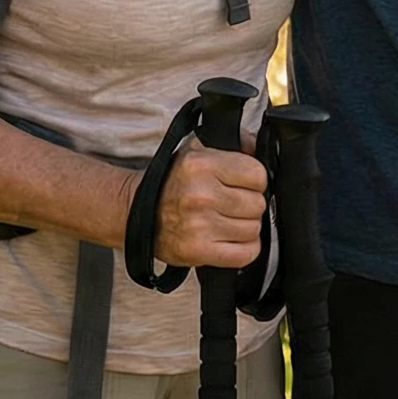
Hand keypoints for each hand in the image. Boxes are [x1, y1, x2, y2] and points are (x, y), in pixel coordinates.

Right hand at [152, 143, 267, 268]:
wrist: (138, 213)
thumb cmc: (171, 183)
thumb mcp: (196, 150)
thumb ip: (234, 144)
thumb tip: (260, 145)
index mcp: (201, 165)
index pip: (257, 175)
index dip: (254, 181)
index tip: (242, 184)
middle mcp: (200, 195)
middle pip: (257, 204)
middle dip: (249, 205)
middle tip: (231, 205)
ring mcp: (199, 225)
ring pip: (254, 229)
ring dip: (245, 228)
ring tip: (226, 221)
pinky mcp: (199, 251)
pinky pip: (245, 253)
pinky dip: (244, 249)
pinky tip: (229, 239)